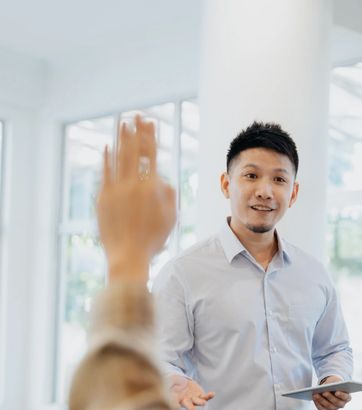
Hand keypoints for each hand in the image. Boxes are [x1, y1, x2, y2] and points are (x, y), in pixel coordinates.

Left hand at [97, 116, 176, 283]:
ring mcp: (115, 190)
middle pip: (135, 151)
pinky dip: (106, 158)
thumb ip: (169, 194)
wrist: (128, 255)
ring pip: (118, 158)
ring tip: (122, 123)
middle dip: (136, 131)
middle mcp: (133, 184)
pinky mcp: (102, 197)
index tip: (151, 122)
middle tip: (136, 115)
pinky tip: (108, 147)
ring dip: (121, 139)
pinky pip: (105, 172)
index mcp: (152, 188)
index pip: (152, 154)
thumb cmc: (153, 239)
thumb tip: (162, 179)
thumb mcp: (171, 217)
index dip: (151, 136)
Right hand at [168, 375, 215, 409]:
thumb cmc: (172, 384)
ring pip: (198, 402)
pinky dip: (209, 396)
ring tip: (204, 403)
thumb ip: (169, 384)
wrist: (180, 383)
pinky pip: (205, 397)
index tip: (176, 406)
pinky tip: (212, 394)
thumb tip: (170, 384)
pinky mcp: (200, 395)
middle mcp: (185, 401)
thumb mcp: (169, 382)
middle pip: (188, 405)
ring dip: (201, 402)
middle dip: (190, 407)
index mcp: (175, 399)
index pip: (174, 404)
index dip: (175, 405)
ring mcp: (193, 399)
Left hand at [312, 375, 350, 409]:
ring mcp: (334, 408)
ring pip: (329, 406)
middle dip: (330, 397)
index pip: (345, 397)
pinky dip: (317, 403)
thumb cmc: (335, 384)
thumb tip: (327, 386)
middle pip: (337, 403)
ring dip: (321, 400)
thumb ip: (334, 383)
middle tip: (324, 392)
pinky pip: (322, 408)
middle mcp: (342, 404)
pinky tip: (314, 398)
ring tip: (316, 394)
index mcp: (347, 397)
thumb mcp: (336, 382)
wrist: (331, 387)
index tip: (336, 392)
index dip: (341, 395)